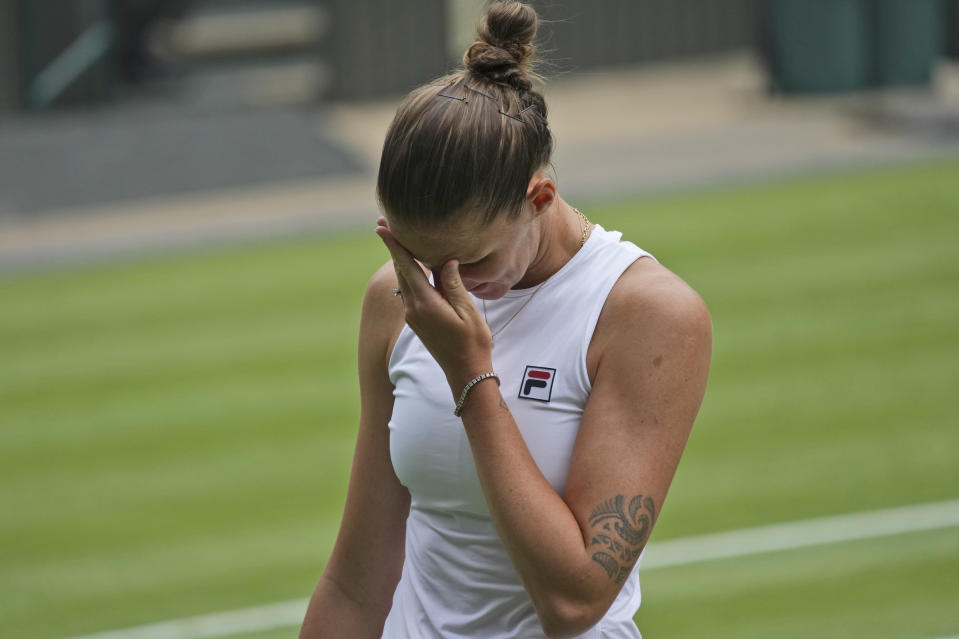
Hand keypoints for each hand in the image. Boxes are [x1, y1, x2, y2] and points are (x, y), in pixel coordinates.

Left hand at [375, 218, 493, 393]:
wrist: (466, 373)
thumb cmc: (473, 343)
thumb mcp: (468, 311)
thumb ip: (453, 284)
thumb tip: (445, 260)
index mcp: (425, 304)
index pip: (406, 267)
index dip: (394, 245)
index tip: (382, 227)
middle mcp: (413, 309)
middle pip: (400, 270)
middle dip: (393, 248)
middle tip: (384, 225)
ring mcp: (413, 316)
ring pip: (404, 280)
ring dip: (400, 260)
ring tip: (397, 240)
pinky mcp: (417, 320)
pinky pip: (410, 291)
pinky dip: (410, 274)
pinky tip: (415, 265)